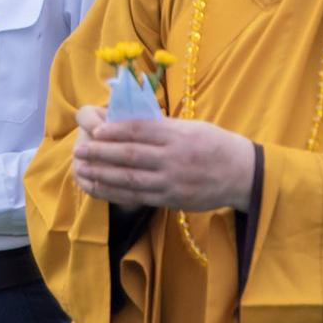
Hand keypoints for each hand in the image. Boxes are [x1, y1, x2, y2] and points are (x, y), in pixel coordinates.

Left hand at [71, 110, 252, 211]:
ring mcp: (172, 181)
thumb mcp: (190, 127)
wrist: (243, 174)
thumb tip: (123, 122)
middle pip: (130, 155)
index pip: (140, 130)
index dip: (114, 130)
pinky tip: (98, 187)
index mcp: (177, 135)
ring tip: (81, 170)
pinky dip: (114, 193)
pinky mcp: (171, 199)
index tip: (95, 129)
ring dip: (101, 175)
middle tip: (80, 150)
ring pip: (130, 179)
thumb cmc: (212, 144)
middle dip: (100, 153)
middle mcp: (173, 158)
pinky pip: (137, 196)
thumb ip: (160, 127)